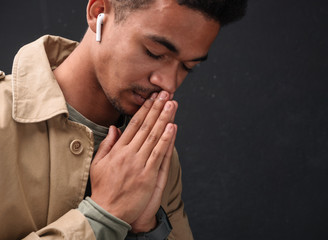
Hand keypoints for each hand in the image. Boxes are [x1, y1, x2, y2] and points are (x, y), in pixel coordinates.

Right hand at [90, 91, 177, 227]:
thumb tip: (114, 128)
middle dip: (157, 108)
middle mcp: (129, 153)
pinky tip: (172, 127)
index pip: (133, 124)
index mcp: (117, 150)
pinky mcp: (148, 175)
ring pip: (154, 136)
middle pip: (146, 126)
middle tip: (165, 94)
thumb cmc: (103, 188)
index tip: (152, 98)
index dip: (144, 110)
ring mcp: (139, 164)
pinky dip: (166, 140)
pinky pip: (158, 154)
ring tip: (172, 104)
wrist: (107, 211)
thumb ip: (107, 144)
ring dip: (164, 119)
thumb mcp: (98, 163)